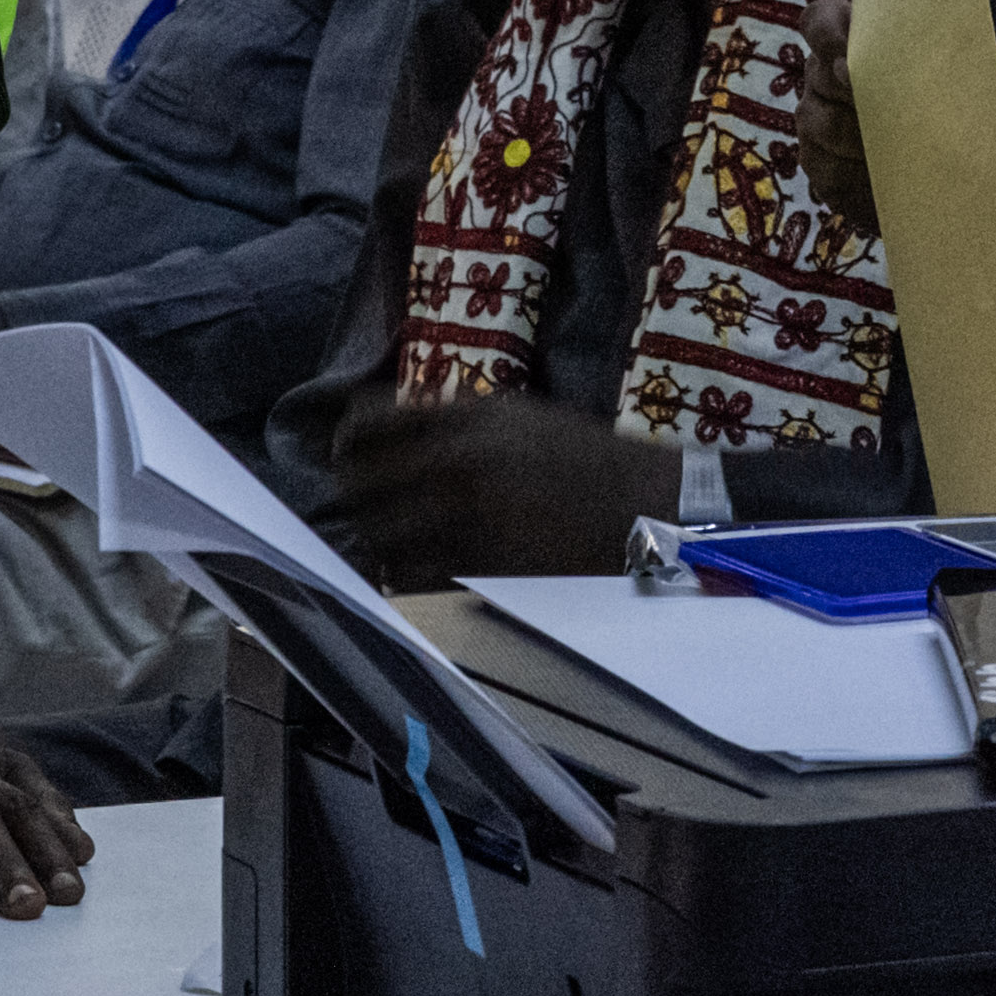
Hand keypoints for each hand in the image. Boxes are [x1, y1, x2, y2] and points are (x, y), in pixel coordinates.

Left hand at [318, 388, 659, 584]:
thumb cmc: (589, 458)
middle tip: (359, 501)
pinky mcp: (485, 567)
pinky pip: (416, 578)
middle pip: (361, 483)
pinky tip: (412, 572)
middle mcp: (461, 464)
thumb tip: (395, 430)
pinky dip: (404, 577)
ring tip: (384, 540)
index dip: (346, 439)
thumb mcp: (522, 416)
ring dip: (376, 540)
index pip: (369, 423)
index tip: (345, 450)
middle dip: (353, 494)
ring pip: (382, 537)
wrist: (651, 507)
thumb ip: (456, 421)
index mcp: (469, 419)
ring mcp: (472, 519)